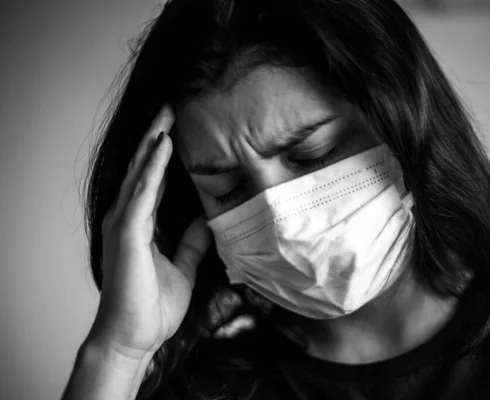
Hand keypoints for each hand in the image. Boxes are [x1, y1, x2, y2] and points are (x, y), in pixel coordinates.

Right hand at [89, 104, 210, 359]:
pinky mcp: (128, 235)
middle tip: (171, 108)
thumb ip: (190, 243)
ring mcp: (124, 225)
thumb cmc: (152, 306)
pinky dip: (152, 169)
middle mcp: (128, 219)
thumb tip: (203, 220)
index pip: (152, 181)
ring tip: (167, 115)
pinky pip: (142, 194)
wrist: (134, 337)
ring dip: (153, 143)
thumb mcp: (182, 267)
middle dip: (156, 138)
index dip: (163, 156)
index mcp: (140, 225)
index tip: (178, 130)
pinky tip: (163, 147)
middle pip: (142, 169)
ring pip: (139, 174)